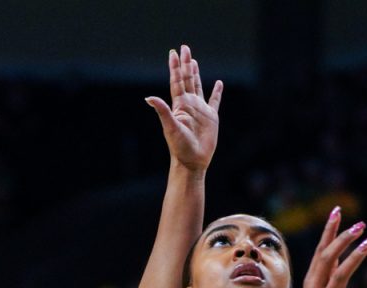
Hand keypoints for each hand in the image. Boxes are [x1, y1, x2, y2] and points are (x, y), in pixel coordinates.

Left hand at [145, 45, 222, 173]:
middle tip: (184, 48)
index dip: (175, 67)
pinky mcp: (211, 118)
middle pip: (187, 79)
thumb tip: (149, 98)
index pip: (177, 81)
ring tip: (194, 61)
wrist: (192, 161)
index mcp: (180, 105)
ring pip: (198, 87)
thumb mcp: (170, 127)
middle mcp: (189, 105)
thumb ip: (162, 110)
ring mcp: (200, 110)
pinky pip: (214, 101)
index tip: (173, 53)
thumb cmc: (180, 147)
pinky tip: (218, 84)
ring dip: (196, 74)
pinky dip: (217, 92)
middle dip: (186, 64)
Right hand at [299, 210, 366, 287]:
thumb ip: (327, 271)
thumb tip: (337, 249)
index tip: (338, 211)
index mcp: (312, 279)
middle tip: (360, 226)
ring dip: (355, 258)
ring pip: (340, 276)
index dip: (329, 230)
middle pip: (328, 258)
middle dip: (343, 239)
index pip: (321, 250)